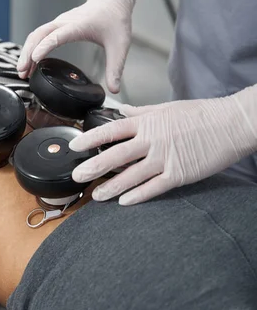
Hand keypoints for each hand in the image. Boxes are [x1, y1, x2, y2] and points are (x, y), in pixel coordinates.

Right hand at [16, 0, 141, 92]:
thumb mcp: (120, 45)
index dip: (45, 46)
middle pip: (39, 35)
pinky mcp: (57, 27)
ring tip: (23, 71)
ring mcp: (59, 24)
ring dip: (27, 51)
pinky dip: (31, 49)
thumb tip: (114, 89)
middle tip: (22, 71)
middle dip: (28, 52)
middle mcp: (65, 23)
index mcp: (79, 26)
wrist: (111, 1)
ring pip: (36, 35)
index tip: (35, 58)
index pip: (57, 35)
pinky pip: (39, 36)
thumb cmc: (114, 18)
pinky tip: (30, 64)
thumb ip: (116, 68)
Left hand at [69, 85, 256, 204]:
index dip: (90, 139)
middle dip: (93, 167)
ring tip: (96, 196)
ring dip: (111, 187)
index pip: (112, 130)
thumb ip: (141, 111)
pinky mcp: (179, 174)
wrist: (233, 124)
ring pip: (131, 176)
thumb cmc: (202, 114)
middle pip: (115, 156)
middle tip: (77, 176)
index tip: (75, 146)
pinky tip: (124, 202)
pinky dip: (138, 195)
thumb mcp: (167, 107)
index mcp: (148, 122)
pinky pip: (153, 188)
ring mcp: (165, 158)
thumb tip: (122, 110)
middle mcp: (152, 140)